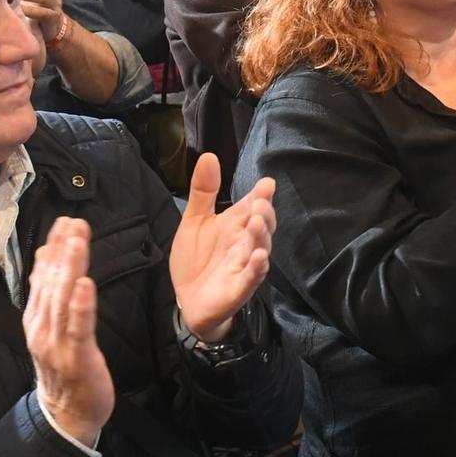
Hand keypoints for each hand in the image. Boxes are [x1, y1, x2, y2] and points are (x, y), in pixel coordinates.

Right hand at [23, 217, 115, 443]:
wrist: (66, 415)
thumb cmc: (63, 368)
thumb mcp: (50, 327)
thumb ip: (49, 294)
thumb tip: (47, 255)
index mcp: (36, 318)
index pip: (42, 276)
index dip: (52, 248)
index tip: (64, 222)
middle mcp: (42, 328)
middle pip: (51, 283)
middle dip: (63, 250)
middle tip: (74, 223)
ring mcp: (56, 344)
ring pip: (62, 300)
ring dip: (70, 269)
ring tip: (77, 242)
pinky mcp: (76, 358)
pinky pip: (78, 329)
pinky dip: (81, 306)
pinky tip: (86, 285)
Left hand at [169, 155, 275, 341]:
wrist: (188, 300)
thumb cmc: (196, 259)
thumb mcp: (194, 221)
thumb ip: (203, 192)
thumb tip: (209, 156)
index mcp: (235, 225)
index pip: (252, 206)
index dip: (261, 195)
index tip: (267, 183)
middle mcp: (245, 243)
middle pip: (260, 226)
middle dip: (263, 214)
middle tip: (260, 202)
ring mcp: (244, 266)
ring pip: (259, 249)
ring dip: (261, 235)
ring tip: (257, 221)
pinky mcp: (239, 288)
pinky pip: (252, 277)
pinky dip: (257, 267)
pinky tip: (260, 256)